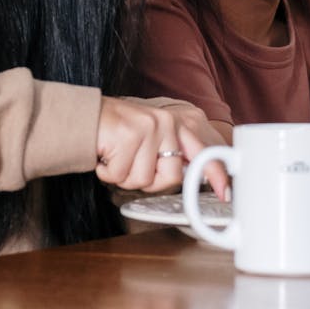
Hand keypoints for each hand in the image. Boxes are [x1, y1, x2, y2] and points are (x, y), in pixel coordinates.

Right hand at [94, 97, 229, 199]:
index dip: (215, 174)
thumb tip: (188, 175)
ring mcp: (148, 127)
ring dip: (124, 176)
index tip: (225, 192)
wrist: (84, 116)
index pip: (203, 151)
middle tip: (132, 167)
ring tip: (118, 157)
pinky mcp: (128, 134)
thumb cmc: (117, 133)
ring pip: (143, 180)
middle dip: (148, 181)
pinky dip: (108, 173)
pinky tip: (106, 156)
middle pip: (171, 177)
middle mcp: (166, 123)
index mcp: (176, 124)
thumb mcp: (151, 138)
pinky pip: (120, 175)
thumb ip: (171, 154)